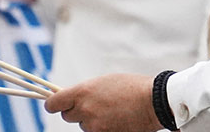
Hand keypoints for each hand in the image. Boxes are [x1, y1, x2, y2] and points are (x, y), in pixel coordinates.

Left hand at [43, 73, 160, 130]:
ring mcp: (93, 125)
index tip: (57, 104)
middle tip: (94, 105)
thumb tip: (71, 99)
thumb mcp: (106, 82)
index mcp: (82, 92)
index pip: (52, 104)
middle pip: (67, 116)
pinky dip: (103, 127)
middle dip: (77, 111)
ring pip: (83, 125)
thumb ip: (85, 91)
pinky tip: (117, 119)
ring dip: (92, 120)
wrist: (156, 102)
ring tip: (113, 111)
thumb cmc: (133, 88)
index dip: (54, 104)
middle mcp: (84, 109)